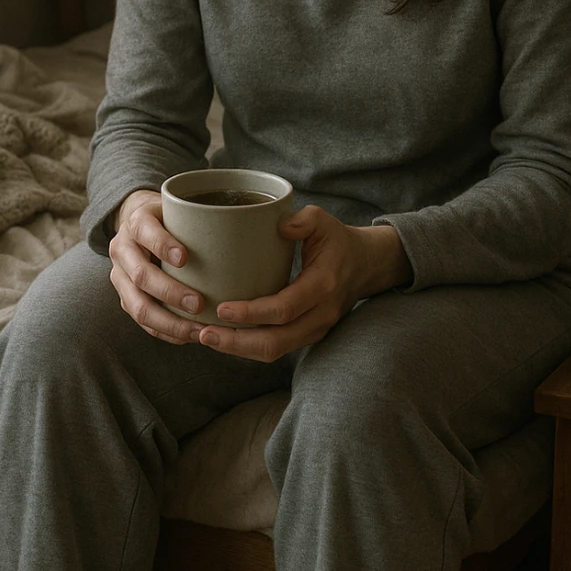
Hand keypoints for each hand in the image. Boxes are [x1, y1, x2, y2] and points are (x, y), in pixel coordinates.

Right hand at [108, 190, 206, 344]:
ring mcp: (119, 276)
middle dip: (170, 292)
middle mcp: (123, 249)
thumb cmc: (169, 218)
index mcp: (136, 221)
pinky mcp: (125, 297)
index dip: (162, 245)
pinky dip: (164, 331)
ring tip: (197, 330)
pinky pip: (141, 321)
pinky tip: (187, 336)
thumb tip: (257, 226)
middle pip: (140, 275)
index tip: (184, 258)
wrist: (137, 224)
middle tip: (199, 303)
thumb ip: (202, 217)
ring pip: (137, 305)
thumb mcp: (179, 207)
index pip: (145, 231)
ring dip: (168, 321)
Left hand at [196, 206, 410, 363]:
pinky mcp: (308, 335)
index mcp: (323, 285)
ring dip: (239, 349)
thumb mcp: (324, 221)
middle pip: (276, 342)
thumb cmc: (337, 240)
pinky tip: (225, 338)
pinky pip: (278, 349)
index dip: (252, 313)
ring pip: (276, 351)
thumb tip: (280, 226)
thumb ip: (304, 219)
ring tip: (207, 338)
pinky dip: (249, 348)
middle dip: (237, 342)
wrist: (366, 266)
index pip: (284, 308)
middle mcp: (321, 314)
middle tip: (205, 333)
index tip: (222, 308)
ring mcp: (317, 329)